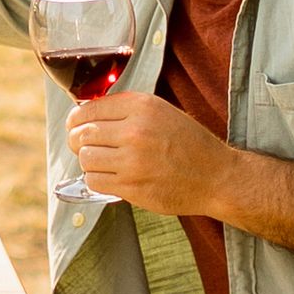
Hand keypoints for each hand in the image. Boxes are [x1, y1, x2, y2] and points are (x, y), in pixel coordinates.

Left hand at [66, 89, 231, 216]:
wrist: (217, 177)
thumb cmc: (190, 144)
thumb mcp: (161, 112)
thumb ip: (126, 109)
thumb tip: (87, 112)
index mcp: (142, 107)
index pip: (88, 109)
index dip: (77, 119)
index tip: (76, 125)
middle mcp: (135, 130)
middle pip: (82, 134)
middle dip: (76, 140)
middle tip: (81, 145)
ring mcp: (133, 160)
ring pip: (85, 158)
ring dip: (89, 161)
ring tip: (102, 162)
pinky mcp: (132, 186)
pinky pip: (94, 181)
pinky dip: (96, 180)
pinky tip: (109, 177)